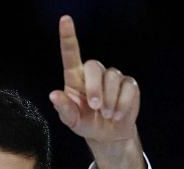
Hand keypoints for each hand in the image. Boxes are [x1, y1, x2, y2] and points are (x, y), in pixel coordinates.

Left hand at [48, 15, 139, 145]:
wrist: (107, 134)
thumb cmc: (85, 123)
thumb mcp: (71, 120)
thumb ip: (64, 108)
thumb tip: (54, 95)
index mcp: (75, 79)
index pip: (71, 54)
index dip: (68, 36)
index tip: (64, 19)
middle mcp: (94, 74)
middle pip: (94, 65)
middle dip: (95, 87)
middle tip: (95, 107)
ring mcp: (113, 77)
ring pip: (113, 77)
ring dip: (109, 100)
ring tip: (106, 115)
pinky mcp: (129, 84)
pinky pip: (128, 88)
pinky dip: (122, 104)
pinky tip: (117, 114)